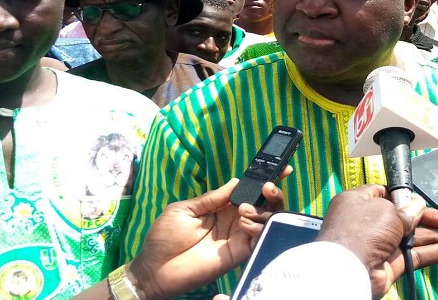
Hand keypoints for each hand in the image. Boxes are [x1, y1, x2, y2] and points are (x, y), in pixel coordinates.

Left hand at [128, 176, 286, 299]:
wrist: (155, 269)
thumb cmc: (164, 237)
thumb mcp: (184, 209)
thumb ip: (211, 198)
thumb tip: (235, 181)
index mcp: (222, 206)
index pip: (248, 190)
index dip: (264, 180)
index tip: (281, 168)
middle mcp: (234, 220)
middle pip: (264, 204)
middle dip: (272, 193)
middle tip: (268, 187)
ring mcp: (238, 237)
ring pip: (267, 220)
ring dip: (263, 211)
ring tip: (244, 210)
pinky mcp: (239, 253)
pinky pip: (259, 239)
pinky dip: (259, 229)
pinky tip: (244, 225)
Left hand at [317, 185, 437, 297]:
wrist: (347, 271)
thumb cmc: (361, 231)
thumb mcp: (387, 211)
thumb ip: (407, 209)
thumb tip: (419, 205)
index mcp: (360, 202)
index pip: (387, 195)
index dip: (409, 198)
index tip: (427, 201)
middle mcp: (370, 223)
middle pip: (407, 218)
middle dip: (434, 220)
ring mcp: (381, 245)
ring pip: (417, 238)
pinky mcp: (391, 265)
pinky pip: (418, 255)